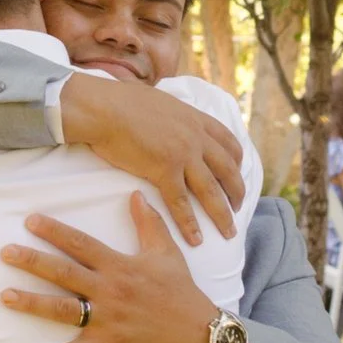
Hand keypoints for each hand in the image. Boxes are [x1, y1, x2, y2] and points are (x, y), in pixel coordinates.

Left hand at [1, 201, 223, 342]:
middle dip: (33, 261)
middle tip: (5, 252)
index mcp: (120, 266)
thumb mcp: (168, 254)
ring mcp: (106, 320)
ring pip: (62, 310)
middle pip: (64, 273)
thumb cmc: (182, 293)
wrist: (201, 335)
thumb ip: (149, 224)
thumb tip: (136, 195)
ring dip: (32, 304)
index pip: (81, 244)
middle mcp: (109, 291)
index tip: (30, 221)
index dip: (55, 232)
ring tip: (5, 296)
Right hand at [55, 72, 242, 238]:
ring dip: (222, 214)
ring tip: (228, 232)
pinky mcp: (164, 170)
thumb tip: (171, 120)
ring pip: (211, 191)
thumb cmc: (122, 102)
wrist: (103, 109)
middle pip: (228, 170)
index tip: (237, 175)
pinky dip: (189, 224)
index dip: (237, 162)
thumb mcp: (161, 102)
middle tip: (238, 209)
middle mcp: (196, 137)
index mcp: (196, 119)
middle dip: (237, 192)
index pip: (229, 142)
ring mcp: (183, 154)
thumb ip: (174, 116)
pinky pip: (181, 203)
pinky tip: (195, 239)